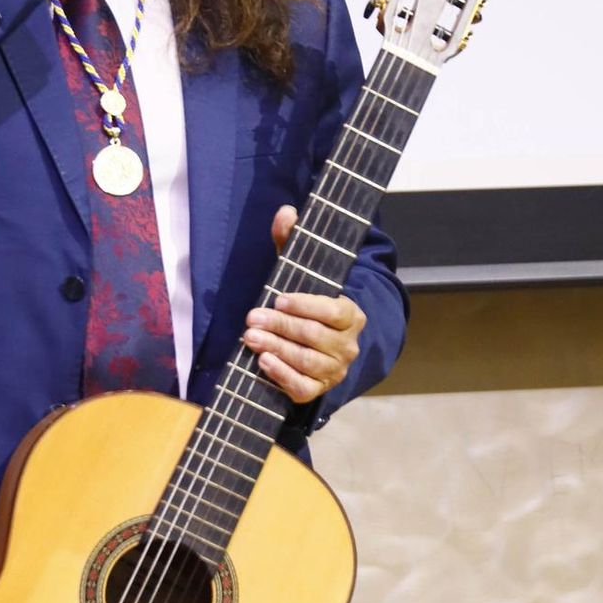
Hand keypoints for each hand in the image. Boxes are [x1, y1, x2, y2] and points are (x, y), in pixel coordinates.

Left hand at [243, 205, 367, 406]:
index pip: (333, 310)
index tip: (279, 298)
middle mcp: (348, 345)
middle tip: (252, 317)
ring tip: (250, 337)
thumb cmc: (307, 306)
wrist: (321, 350)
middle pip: (313, 335)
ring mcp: (334, 370)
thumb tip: (285, 212)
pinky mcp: (318, 390)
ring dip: (277, 348)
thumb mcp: (301, 273)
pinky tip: (263, 362)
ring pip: (307, 361)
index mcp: (351, 315)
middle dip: (280, 325)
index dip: (306, 305)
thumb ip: (292, 242)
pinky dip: (282, 375)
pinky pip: (302, 387)